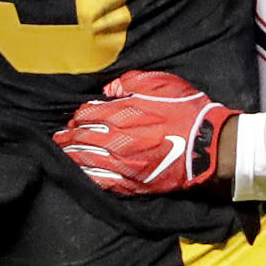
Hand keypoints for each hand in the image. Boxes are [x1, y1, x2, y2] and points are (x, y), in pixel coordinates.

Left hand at [53, 69, 239, 194]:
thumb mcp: (161, 84)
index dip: (79, 116)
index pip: (90, 114)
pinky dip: (89, 177)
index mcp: (124, 113)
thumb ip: (131, 83)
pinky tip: (81, 175)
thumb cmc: (186, 110)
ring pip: (89, 161)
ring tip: (62, 155)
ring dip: (74, 157)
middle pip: (85, 138)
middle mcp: (119, 139)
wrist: (207, 144)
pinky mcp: (134, 183)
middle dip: (69, 137)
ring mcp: (124, 164)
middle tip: (58, 138)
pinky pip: (104, 182)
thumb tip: (108, 89)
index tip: (74, 118)